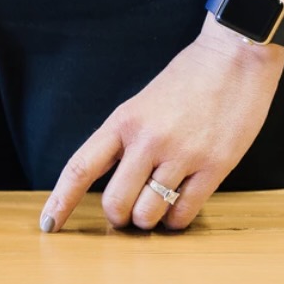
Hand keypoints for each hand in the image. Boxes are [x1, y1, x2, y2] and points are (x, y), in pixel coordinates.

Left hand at [43, 23, 283, 231]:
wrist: (234, 59)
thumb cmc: (185, 82)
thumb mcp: (139, 106)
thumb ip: (122, 141)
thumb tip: (107, 182)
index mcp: (121, 122)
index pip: (80, 168)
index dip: (61, 201)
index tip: (48, 224)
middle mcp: (147, 140)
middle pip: (115, 201)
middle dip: (117, 218)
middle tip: (125, 216)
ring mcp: (182, 154)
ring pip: (149, 212)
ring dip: (148, 221)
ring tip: (154, 212)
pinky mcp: (215, 165)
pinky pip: (185, 211)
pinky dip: (176, 220)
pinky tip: (176, 211)